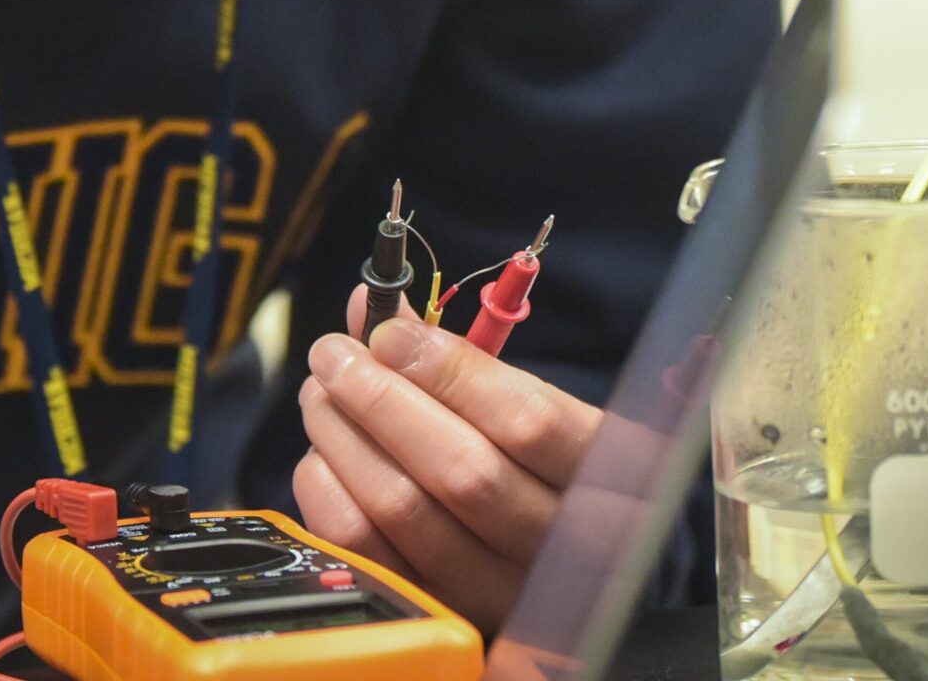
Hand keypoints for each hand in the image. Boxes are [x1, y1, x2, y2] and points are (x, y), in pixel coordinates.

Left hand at [291, 288, 600, 632]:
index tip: (387, 333)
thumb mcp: (534, 405)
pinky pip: (371, 556)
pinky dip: (331, 497)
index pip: (528, 420)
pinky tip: (323, 459)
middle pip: (462, 471)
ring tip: (322, 397)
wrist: (570, 566)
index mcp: (605, 472)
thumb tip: (374, 311)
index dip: (448, 371)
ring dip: (345, 442)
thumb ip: (460, 355)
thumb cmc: (545, 466)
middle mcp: (564, 544)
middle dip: (379, 401)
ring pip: (406, 513)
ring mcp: (504, 591)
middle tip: (332, 356)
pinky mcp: (447, 617)